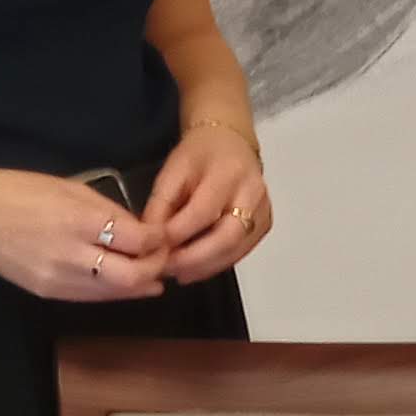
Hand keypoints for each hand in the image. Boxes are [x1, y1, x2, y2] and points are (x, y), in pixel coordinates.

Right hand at [0, 171, 168, 302]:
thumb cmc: (23, 190)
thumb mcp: (72, 188)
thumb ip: (110, 212)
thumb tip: (143, 231)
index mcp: (78, 219)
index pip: (137, 240)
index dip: (157, 240)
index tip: (163, 235)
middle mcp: (70, 253)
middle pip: (131, 275)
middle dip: (154, 268)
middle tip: (162, 258)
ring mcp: (56, 277)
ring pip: (112, 292)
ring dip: (138, 285)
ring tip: (152, 275)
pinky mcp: (46, 292)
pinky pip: (90, 297)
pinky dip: (112, 291)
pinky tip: (125, 285)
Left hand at [147, 120, 270, 282]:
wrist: (229, 143)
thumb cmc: (199, 155)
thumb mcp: (172, 170)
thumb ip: (161, 205)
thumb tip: (150, 240)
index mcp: (229, 172)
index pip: (204, 211)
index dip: (178, 234)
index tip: (154, 249)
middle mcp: (253, 192)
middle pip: (228, 237)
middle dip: (195, 259)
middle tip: (168, 269)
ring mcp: (263, 211)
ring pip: (236, 250)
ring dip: (205, 266)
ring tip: (178, 272)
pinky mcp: (265, 225)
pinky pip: (242, 252)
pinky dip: (217, 264)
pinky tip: (196, 268)